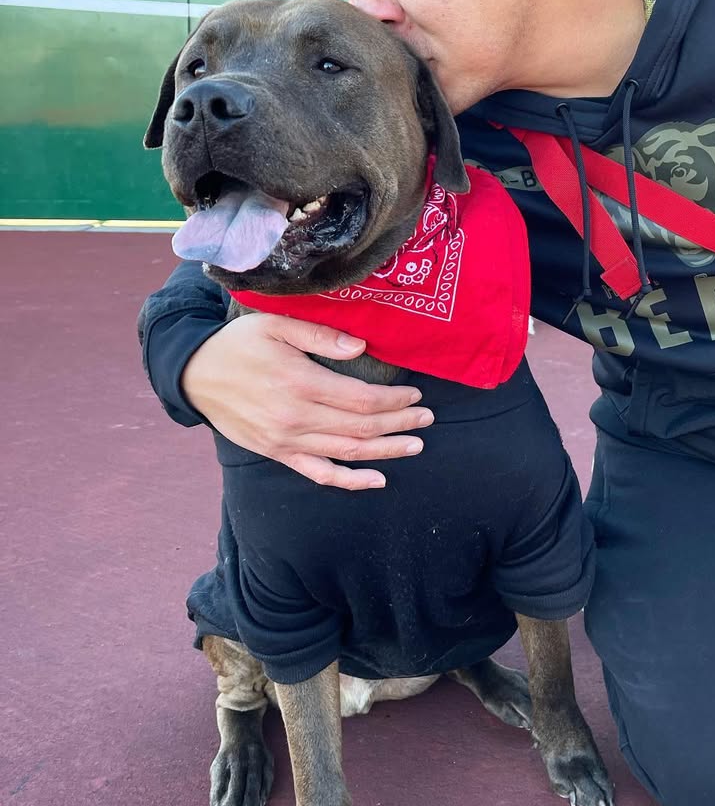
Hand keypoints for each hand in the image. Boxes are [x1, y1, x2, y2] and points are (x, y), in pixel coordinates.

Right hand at [180, 312, 432, 488]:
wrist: (194, 375)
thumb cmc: (238, 344)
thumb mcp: (275, 324)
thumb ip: (319, 334)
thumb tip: (360, 348)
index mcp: (300, 382)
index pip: (361, 399)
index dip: (394, 400)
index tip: (415, 395)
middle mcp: (296, 418)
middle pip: (361, 427)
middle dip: (399, 424)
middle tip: (427, 420)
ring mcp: (287, 441)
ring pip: (347, 452)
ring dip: (385, 451)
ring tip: (415, 446)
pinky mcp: (278, 454)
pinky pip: (319, 473)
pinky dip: (350, 480)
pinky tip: (377, 480)